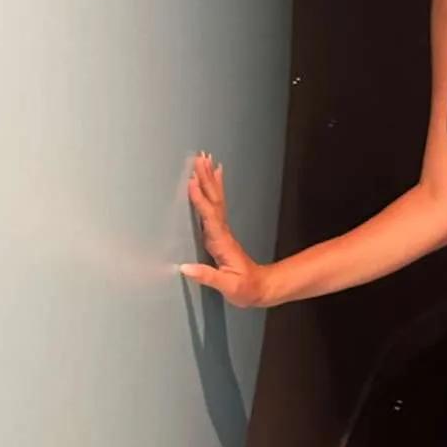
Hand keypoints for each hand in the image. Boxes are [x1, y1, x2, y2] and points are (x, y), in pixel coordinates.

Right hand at [181, 152, 267, 307]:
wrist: (262, 288)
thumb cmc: (246, 289)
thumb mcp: (229, 287)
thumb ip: (208, 277)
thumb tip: (183, 268)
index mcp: (221, 243)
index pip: (209, 217)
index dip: (200, 200)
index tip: (192, 182)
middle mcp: (222, 232)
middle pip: (213, 201)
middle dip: (206, 179)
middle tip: (200, 157)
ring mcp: (223, 231)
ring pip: (216, 200)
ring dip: (210, 180)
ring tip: (206, 160)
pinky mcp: (221, 234)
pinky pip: (216, 206)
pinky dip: (214, 191)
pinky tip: (214, 180)